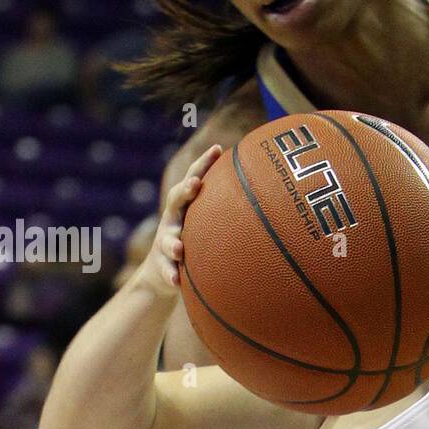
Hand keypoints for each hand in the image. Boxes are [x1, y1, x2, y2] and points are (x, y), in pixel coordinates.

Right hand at [138, 145, 222, 296]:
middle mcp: (172, 220)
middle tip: (195, 184)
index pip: (194, 179)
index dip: (203, 163)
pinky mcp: (161, 265)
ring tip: (180, 248)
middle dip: (184, 191)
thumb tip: (268, 196)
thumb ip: (227, 211)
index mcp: (186, 207)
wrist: (163, 274)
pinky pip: (165, 269)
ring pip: (166, 239)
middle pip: (175, 200)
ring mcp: (164, 242)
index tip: (218, 149)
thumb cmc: (195, 243)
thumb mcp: (207, 225)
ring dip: (172, 242)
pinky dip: (170, 274)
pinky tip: (176, 280)